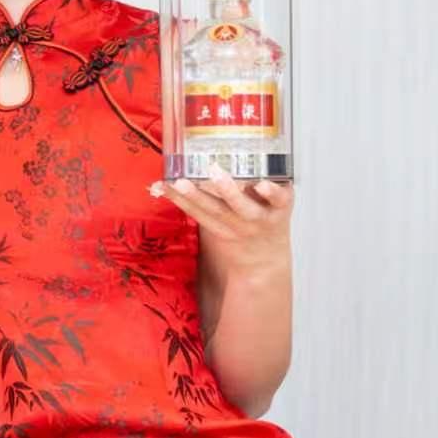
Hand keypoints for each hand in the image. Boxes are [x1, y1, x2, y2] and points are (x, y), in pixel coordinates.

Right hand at [149, 162, 292, 273]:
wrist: (266, 262)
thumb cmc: (235, 235)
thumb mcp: (210, 223)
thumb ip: (190, 202)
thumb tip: (155, 184)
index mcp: (217, 224)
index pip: (196, 212)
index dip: (180, 199)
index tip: (164, 185)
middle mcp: (236, 222)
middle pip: (215, 210)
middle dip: (197, 195)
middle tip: (181, 181)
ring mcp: (260, 217)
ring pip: (242, 206)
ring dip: (229, 192)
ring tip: (216, 175)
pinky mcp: (283, 209)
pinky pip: (279, 201)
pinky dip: (272, 192)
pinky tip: (264, 183)